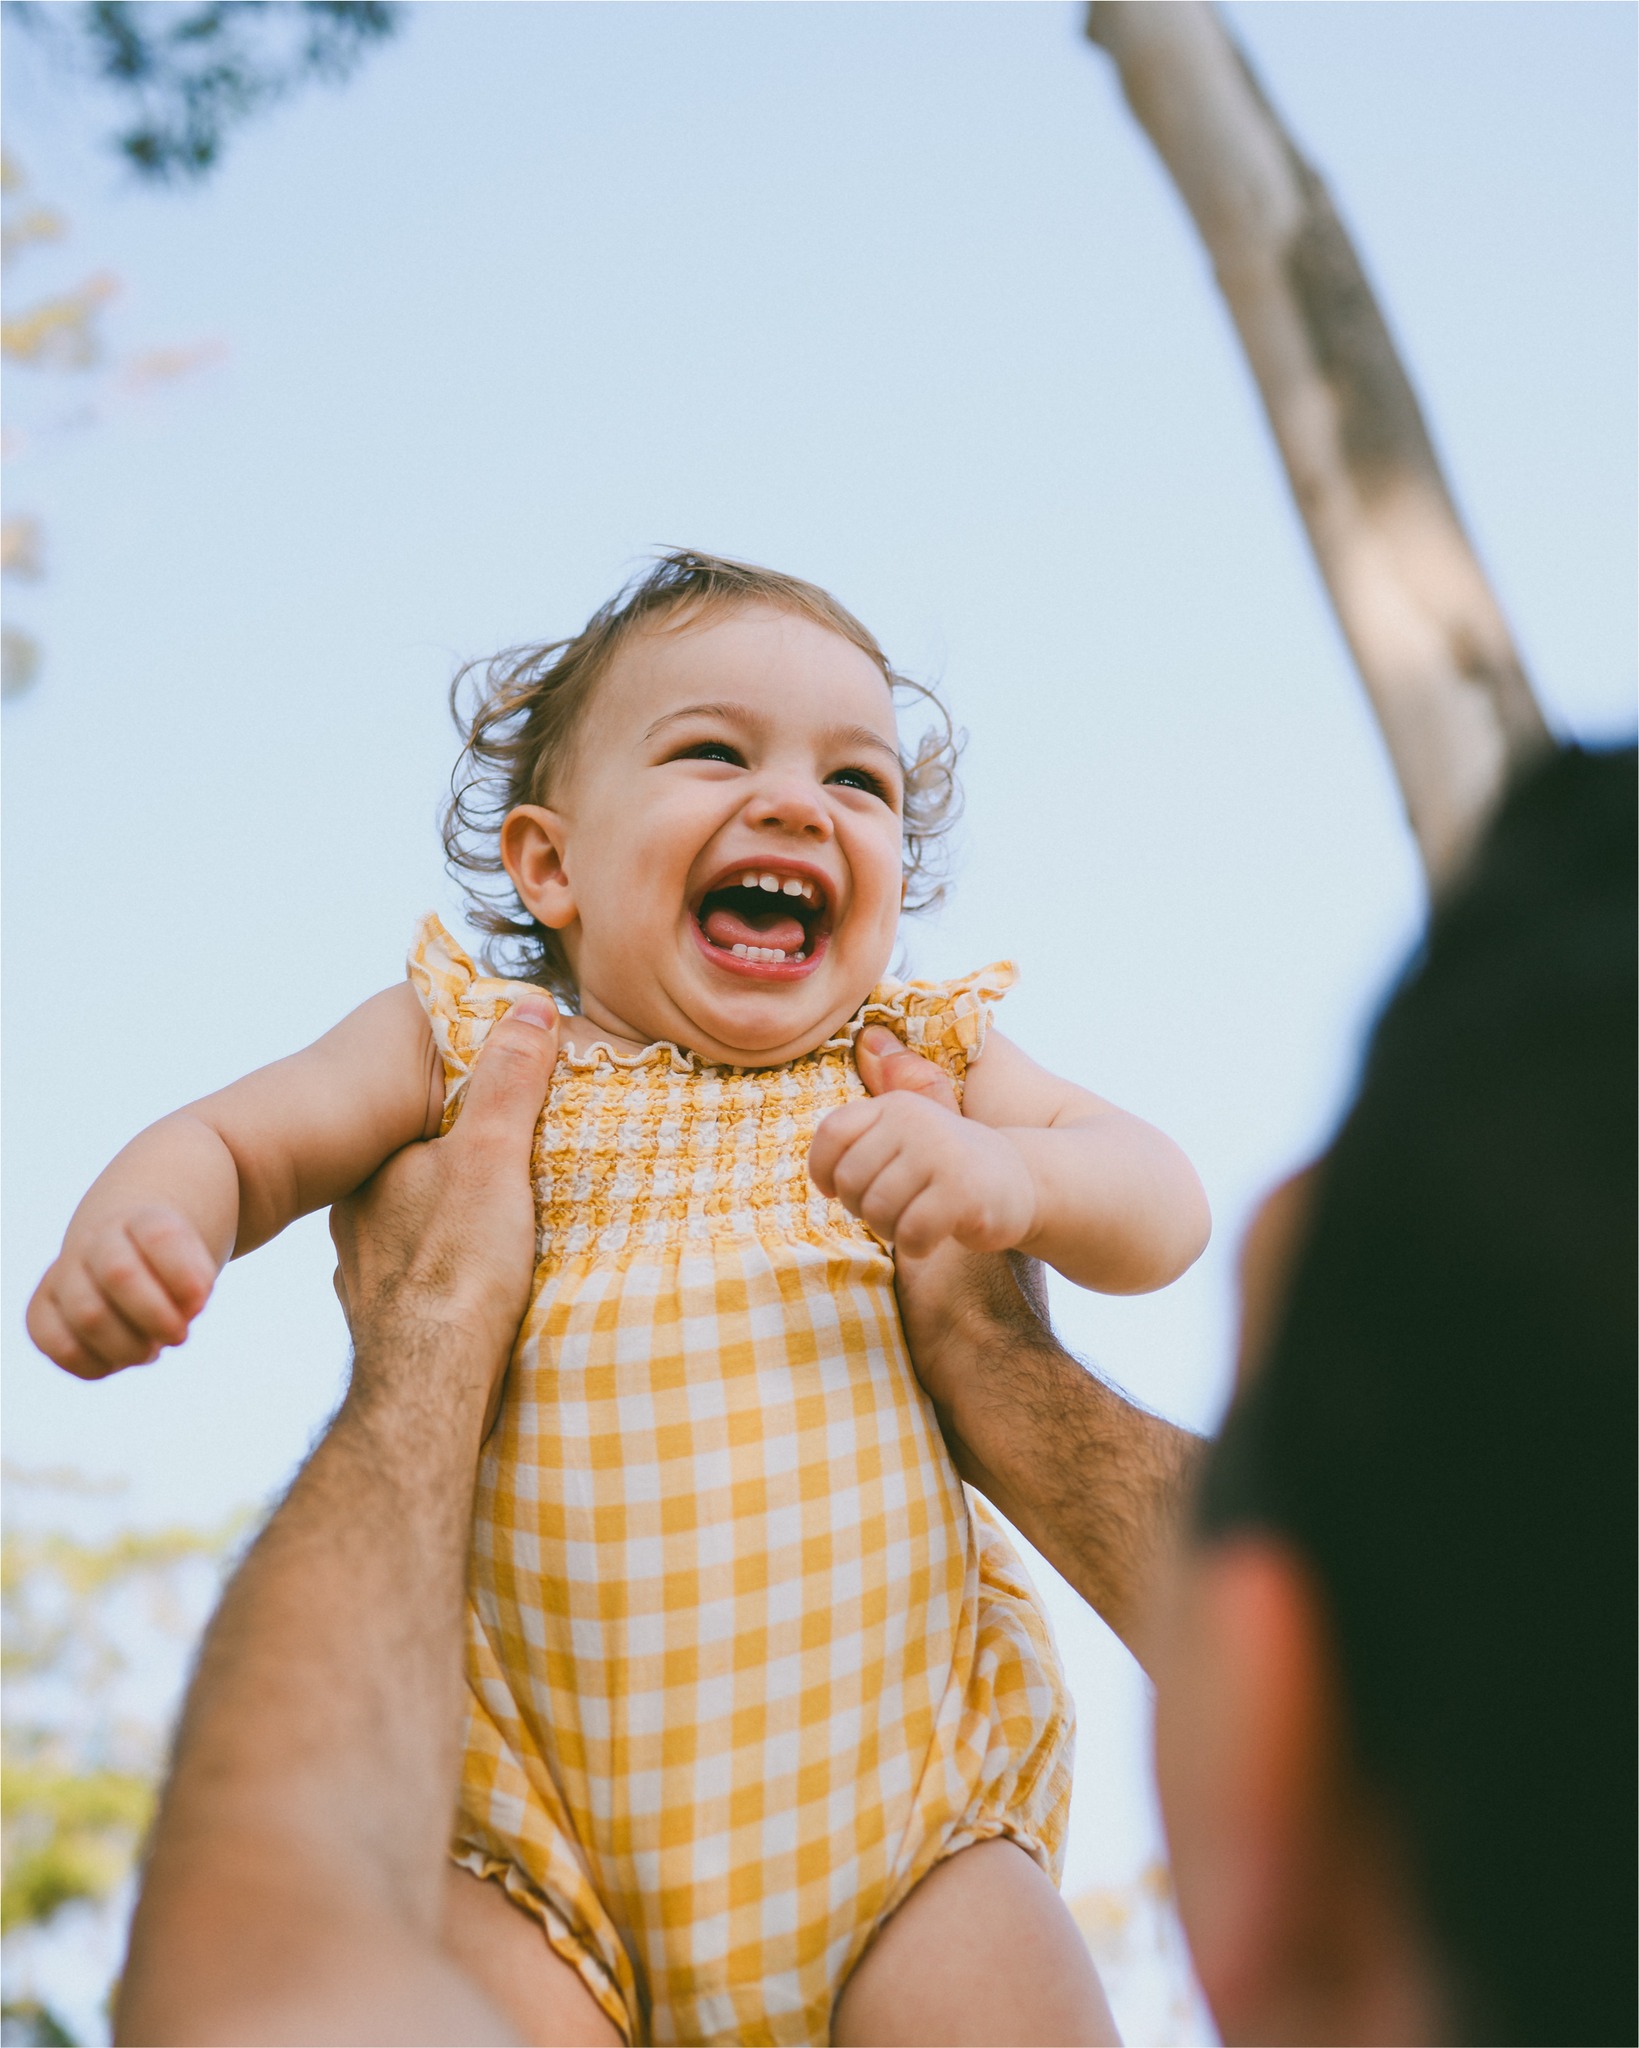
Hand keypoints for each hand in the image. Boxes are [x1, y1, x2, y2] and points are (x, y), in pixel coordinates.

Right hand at [27, 1204, 219, 1380]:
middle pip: (119, 1274)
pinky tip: (116, 1362)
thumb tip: (186, 1312)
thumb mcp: (194, 1269)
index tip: (201, 1302)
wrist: (123, 1251)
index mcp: (140, 1220)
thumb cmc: (168, 1269)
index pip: (160, 1237)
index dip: (183, 1275)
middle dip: (156, 1316)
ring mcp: (63, 1273)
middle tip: (179, 1336)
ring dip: (128, 1346)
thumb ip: (195, 1287)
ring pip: (88, 1314)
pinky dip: (93, 1364)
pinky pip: (56, 1343)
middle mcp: (95, 1240)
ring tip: (149, 1352)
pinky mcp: (41, 1309)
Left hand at [330, 993, 558, 1429]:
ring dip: (452, 1226)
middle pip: (420, 1171)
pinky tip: (475, 1286)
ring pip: (413, 1229)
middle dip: (461, 1166)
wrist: (430, 1387)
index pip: (425, 1112)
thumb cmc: (459, 1267)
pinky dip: (447, 1277)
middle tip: (518, 1166)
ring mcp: (364, 1274)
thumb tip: (528, 1005)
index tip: (512, 1106)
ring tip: (504, 1227)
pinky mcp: (383, 1325)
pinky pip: (417, 1284)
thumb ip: (509, 1081)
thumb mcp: (494, 1156)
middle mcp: (357, 1216)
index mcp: (377, 1167)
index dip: (469, 1103)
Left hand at [809, 1025, 1036, 1257]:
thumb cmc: (957, 1161)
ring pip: (877, 1210)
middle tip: (893, 1210)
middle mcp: (916, 1121)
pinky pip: (910, 1232)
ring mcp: (939, 1154)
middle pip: (851, 1180)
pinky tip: (931, 1239)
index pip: (832, 1132)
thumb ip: (890, 1095)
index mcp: (898, 1104)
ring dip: (891, 1229)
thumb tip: (867, 1037)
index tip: (835, 1189)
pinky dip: (916, 1245)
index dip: (823, 1168)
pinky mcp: (961, 1193)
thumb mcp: (920, 1125)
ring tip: (914, 1222)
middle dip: (863, 1208)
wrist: (1027, 1182)